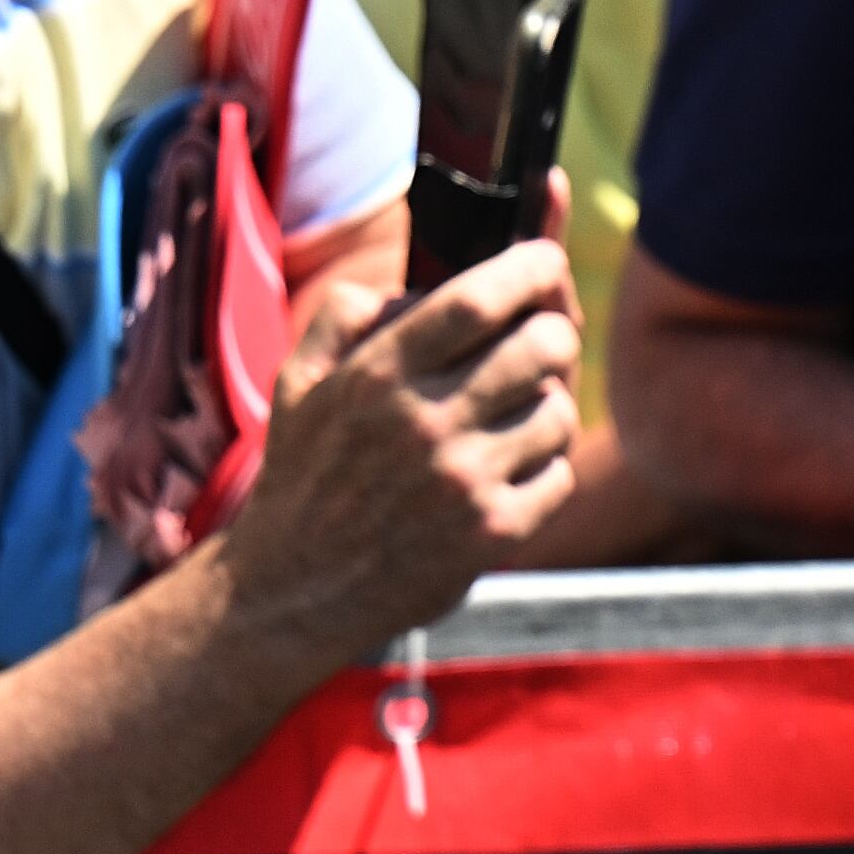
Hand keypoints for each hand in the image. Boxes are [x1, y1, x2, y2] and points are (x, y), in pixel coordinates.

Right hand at [218, 232, 580, 674]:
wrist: (292, 590)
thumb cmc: (307, 469)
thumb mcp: (301, 377)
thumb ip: (352, 309)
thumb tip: (428, 273)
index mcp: (378, 373)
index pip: (480, 297)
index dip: (533, 265)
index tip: (544, 262)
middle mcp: (425, 423)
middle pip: (545, 345)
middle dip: (554, 333)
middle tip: (537, 344)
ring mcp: (464, 482)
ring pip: (560, 410)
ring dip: (545, 406)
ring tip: (507, 418)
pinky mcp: (493, 534)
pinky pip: (560, 473)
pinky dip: (543, 468)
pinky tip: (503, 472)